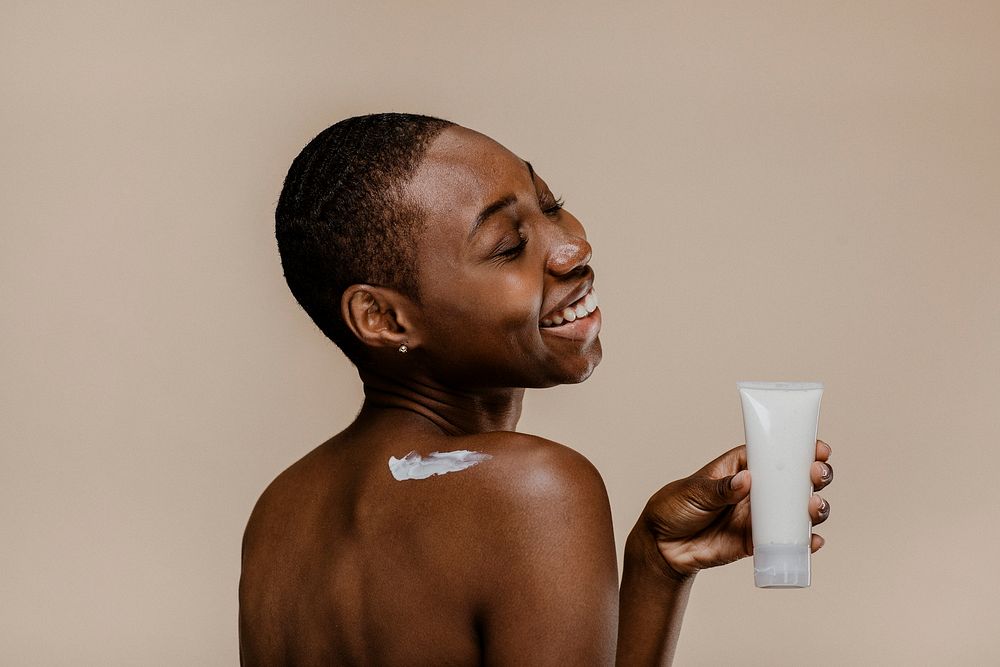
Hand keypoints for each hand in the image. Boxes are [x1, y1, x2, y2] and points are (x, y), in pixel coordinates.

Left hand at [640, 441, 833, 579]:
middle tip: (818, 476)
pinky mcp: (757, 542)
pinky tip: (813, 542)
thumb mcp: (694, 491)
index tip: (820, 449)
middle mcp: (756, 490)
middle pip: (794, 480)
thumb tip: (746, 481)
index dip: (800, 449)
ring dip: (814, 508)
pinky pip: (786, 542)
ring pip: (797, 511)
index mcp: (741, 467)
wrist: (662, 546)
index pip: (774, 453)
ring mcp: (759, 516)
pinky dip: (804, 543)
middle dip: (815, 476)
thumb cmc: (675, 506)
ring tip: (815, 508)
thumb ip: (720, 488)